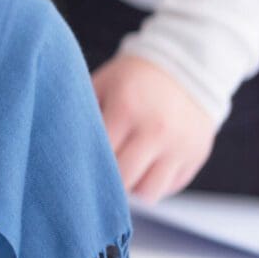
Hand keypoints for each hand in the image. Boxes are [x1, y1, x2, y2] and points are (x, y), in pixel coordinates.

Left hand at [92, 53, 215, 201]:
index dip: (85, 163)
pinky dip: (155, 182)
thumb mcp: (102, 85)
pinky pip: (171, 186)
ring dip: (133, 187)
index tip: (78, 164)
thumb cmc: (133, 79)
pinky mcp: (198, 155)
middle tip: (100, 170)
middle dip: (108, 180)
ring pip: (149, 192)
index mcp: (126, 110)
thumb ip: (82, 113)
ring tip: (125, 170)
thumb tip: (60, 146)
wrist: (188, 65)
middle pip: (123, 180)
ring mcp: (181, 145)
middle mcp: (156, 130)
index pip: (99, 155)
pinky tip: (147, 165)